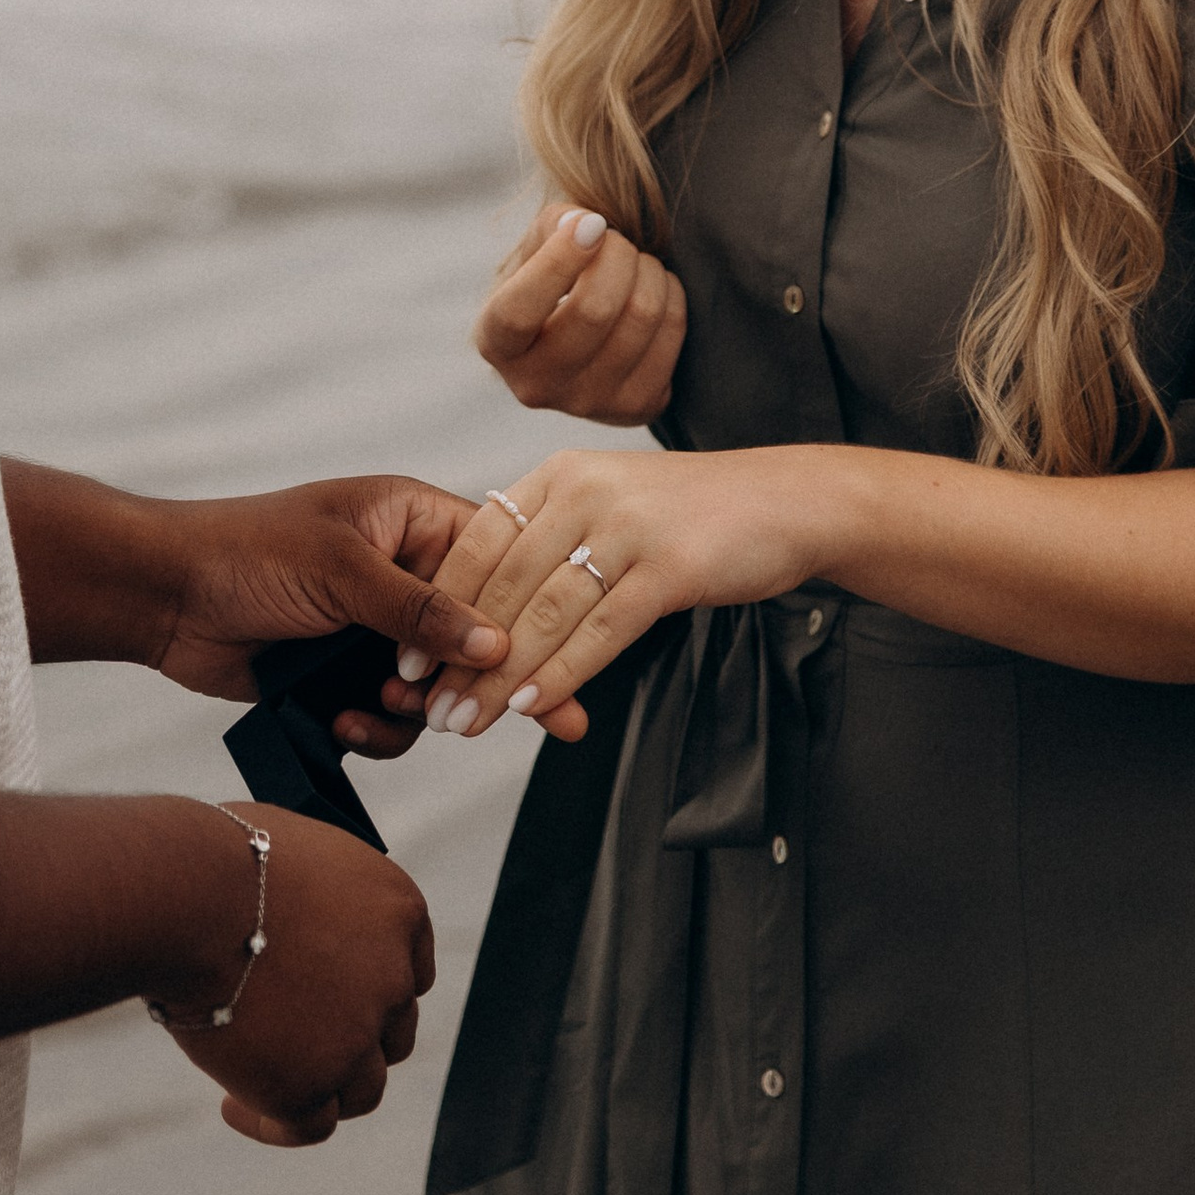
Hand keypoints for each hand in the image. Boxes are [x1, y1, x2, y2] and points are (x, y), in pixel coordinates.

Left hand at [151, 476, 507, 737]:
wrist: (169, 599)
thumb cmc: (249, 552)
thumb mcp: (341, 570)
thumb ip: (419, 610)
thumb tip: (496, 643)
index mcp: (412, 521)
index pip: (496, 561)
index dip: (523, 610)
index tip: (544, 659)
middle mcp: (406, 573)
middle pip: (475, 634)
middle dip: (475, 680)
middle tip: (481, 718)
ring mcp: (380, 629)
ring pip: (439, 686)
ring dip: (418, 711)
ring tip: (381, 705)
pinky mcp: (350, 675)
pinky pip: (394, 716)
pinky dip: (376, 728)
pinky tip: (342, 721)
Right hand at [156, 802, 436, 1147]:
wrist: (192, 895)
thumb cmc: (223, 858)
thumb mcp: (298, 858)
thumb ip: (317, 900)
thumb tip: (291, 923)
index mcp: (397, 908)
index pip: (411, 968)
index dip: (378, 990)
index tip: (339, 996)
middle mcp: (392, 977)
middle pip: (391, 1031)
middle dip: (351, 1038)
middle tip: (299, 1038)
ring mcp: (356, 1038)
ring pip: (362, 1088)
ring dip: (323, 1085)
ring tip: (267, 1076)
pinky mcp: (309, 1086)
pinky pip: (309, 1126)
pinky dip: (273, 1125)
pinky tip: (233, 1107)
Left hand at [414, 447, 832, 738]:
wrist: (785, 502)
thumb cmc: (694, 513)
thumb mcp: (611, 502)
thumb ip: (553, 535)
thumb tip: (489, 598)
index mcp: (560, 473)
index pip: (478, 539)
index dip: (437, 601)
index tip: (409, 655)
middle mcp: (584, 490)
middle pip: (503, 584)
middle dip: (459, 654)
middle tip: (430, 707)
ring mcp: (627, 527)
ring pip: (543, 613)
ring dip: (498, 677)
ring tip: (467, 721)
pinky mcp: (668, 568)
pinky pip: (599, 631)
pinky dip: (560, 673)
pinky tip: (532, 707)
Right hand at [474, 206, 687, 423]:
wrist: (580, 337)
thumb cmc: (553, 279)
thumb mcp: (534, 249)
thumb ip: (554, 227)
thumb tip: (587, 227)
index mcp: (496, 343)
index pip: (519, 311)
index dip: (558, 261)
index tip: (591, 224)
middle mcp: (534, 386)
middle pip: (594, 310)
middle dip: (617, 254)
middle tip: (616, 239)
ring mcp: (587, 404)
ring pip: (640, 316)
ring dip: (648, 269)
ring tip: (636, 263)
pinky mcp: (635, 408)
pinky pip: (671, 333)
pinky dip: (671, 294)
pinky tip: (654, 290)